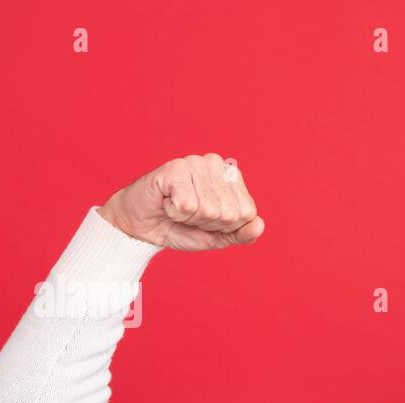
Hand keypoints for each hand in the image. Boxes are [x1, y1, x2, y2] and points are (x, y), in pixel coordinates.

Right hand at [98, 153, 263, 250]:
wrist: (144, 227)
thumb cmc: (183, 226)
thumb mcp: (218, 236)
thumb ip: (242, 233)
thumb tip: (259, 225)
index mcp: (232, 178)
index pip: (247, 213)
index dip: (225, 226)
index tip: (207, 220)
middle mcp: (217, 164)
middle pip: (228, 212)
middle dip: (207, 223)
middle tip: (190, 214)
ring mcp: (195, 162)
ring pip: (208, 209)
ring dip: (190, 218)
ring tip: (179, 208)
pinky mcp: (174, 168)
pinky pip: (187, 205)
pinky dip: (175, 212)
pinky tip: (167, 202)